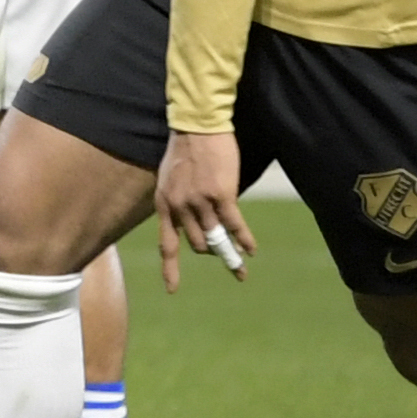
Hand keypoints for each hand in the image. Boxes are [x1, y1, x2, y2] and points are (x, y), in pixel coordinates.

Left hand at [151, 128, 252, 290]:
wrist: (197, 127)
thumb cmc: (184, 150)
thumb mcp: (169, 179)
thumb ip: (175, 202)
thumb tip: (187, 224)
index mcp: (164, 204)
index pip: (167, 245)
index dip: (171, 269)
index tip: (173, 290)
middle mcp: (180, 207)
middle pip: (198, 245)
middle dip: (212, 251)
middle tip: (228, 260)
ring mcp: (200, 203)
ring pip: (217, 239)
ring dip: (230, 254)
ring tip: (241, 266)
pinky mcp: (221, 196)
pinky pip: (234, 226)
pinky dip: (244, 240)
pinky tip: (252, 249)